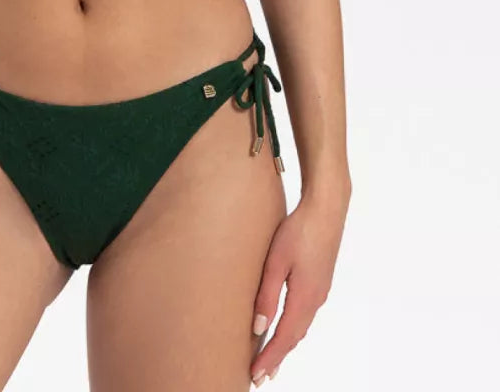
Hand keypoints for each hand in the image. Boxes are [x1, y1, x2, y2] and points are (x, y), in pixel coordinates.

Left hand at [249, 188, 349, 384]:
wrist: (326, 209)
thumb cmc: (299, 231)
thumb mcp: (276, 262)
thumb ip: (266, 295)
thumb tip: (257, 328)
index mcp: (305, 298)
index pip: (285, 337)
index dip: (270, 358)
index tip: (256, 375)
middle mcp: (316, 299)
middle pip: (294, 337)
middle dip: (277, 357)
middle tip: (260, 376)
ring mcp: (320, 291)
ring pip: (300, 326)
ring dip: (285, 344)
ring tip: (270, 359)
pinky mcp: (319, 281)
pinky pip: (304, 314)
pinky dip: (293, 328)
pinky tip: (284, 327)